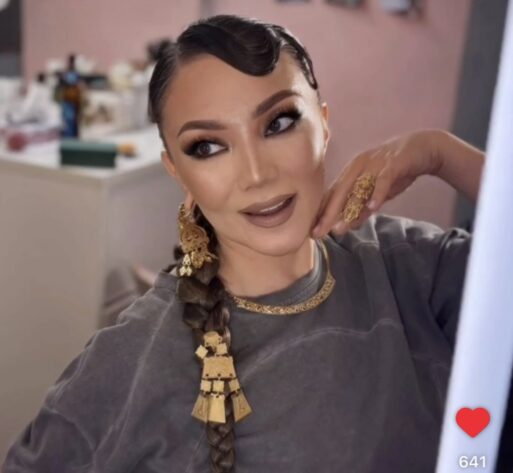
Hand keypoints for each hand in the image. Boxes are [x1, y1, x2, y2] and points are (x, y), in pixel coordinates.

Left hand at [311, 130, 442, 237]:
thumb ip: (363, 207)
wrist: (423, 149)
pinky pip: (383, 181)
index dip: (322, 213)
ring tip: (340, 227)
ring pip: (358, 189)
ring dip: (349, 209)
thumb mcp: (376, 192)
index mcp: (351, 172)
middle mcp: (358, 166)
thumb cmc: (396, 171)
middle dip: (328, 214)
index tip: (312, 231)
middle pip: (339, 193)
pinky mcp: (393, 164)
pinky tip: (372, 208)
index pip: (333, 195)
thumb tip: (348, 225)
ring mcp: (375, 164)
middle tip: (318, 233)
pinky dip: (377, 194)